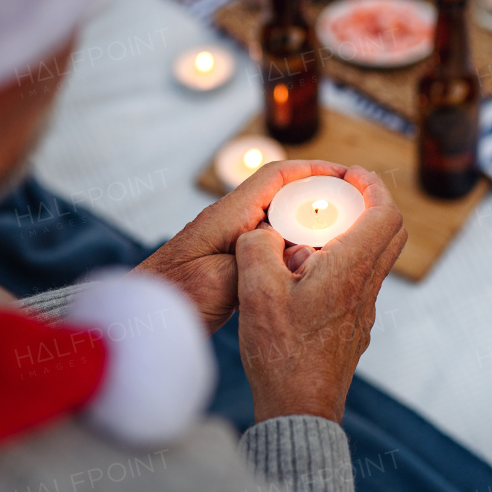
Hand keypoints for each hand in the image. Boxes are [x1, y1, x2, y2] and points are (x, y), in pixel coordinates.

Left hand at [131, 160, 348, 333]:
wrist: (139, 322)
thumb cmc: (172, 298)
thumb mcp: (220, 281)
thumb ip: (260, 261)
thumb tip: (302, 252)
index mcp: (228, 216)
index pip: (275, 176)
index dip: (313, 170)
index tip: (345, 176)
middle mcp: (229, 222)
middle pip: (281, 195)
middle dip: (317, 197)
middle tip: (353, 209)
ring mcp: (228, 242)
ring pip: (276, 222)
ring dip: (306, 224)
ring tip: (341, 236)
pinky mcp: (226, 262)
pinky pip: (268, 245)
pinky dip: (291, 248)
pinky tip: (308, 266)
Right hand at [234, 166, 405, 422]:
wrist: (299, 410)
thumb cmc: (281, 354)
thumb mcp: (256, 290)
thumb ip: (257, 246)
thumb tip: (263, 233)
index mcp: (350, 270)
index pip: (385, 212)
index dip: (371, 185)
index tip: (348, 175)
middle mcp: (366, 287)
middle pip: (391, 230)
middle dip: (370, 202)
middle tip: (338, 194)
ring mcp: (363, 310)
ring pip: (375, 257)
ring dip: (354, 234)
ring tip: (311, 234)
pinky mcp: (354, 327)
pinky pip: (358, 281)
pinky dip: (342, 262)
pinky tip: (303, 274)